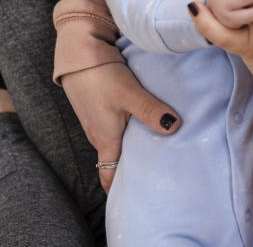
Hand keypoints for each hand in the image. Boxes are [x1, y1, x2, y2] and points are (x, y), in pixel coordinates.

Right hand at [61, 61, 179, 192]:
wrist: (78, 53)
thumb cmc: (101, 77)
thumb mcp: (130, 94)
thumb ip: (151, 111)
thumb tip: (174, 128)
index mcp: (104, 139)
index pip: (108, 174)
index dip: (119, 189)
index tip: (135, 198)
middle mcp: (99, 134)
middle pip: (115, 160)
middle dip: (132, 170)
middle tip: (157, 175)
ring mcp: (97, 121)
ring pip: (116, 142)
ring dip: (132, 148)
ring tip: (157, 151)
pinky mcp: (100, 107)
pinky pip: (115, 127)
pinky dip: (129, 131)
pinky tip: (145, 125)